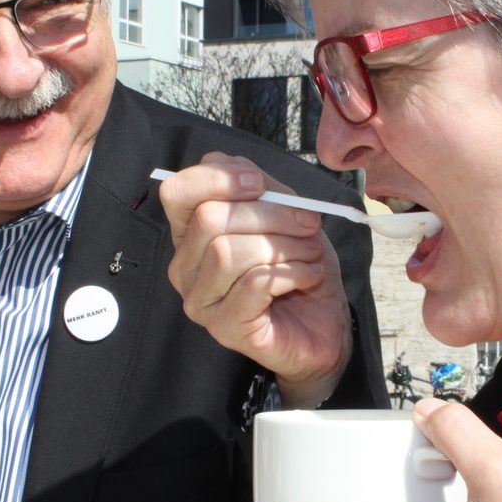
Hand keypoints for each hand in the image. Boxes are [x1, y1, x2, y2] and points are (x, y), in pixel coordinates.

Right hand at [158, 153, 352, 405]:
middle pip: (209, 219)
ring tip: (310, 253)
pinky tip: (308, 275)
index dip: (217, 179)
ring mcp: (200, 301)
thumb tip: (245, 173)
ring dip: (283, 245)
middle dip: (269, 214)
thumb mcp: (284, 215)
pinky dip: (290, 272)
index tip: (260, 184)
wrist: (324, 325)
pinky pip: (253, 283)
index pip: (177, 192)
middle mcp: (185, 267)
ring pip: (228, 252)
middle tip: (308, 223)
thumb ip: (260, 188)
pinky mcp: (224, 328)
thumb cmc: (300, 267)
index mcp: (191, 233)